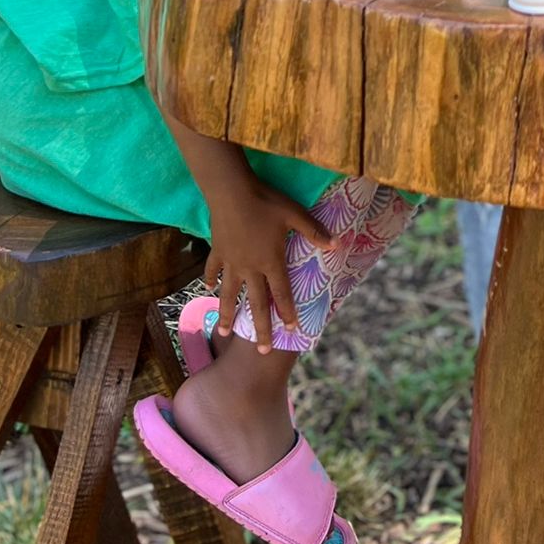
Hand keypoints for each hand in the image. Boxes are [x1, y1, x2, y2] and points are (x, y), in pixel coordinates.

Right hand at [203, 185, 338, 352]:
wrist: (232, 192)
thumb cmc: (266, 202)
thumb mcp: (294, 214)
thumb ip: (314, 231)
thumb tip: (336, 245)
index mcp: (271, 261)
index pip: (282, 293)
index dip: (288, 312)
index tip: (292, 330)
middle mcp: (250, 268)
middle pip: (256, 303)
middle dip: (260, 328)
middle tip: (261, 351)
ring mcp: (231, 262)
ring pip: (229, 294)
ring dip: (227, 313)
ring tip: (223, 332)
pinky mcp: (217, 252)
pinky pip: (212, 270)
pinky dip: (209, 280)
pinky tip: (207, 288)